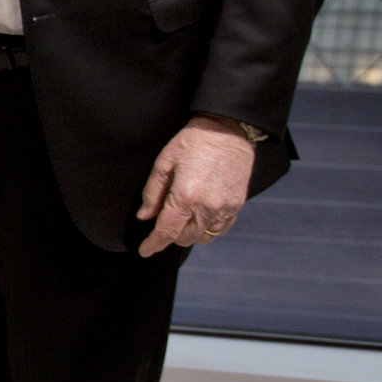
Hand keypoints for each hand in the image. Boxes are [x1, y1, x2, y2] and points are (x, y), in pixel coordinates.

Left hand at [134, 114, 255, 256]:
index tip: (144, 251)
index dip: (153, 245)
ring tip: (181, 220)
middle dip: (169, 235)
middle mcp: (207, 207)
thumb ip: (152, 193)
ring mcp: (225, 208)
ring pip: (203, 237)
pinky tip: (199, 218)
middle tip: (161, 224)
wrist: (228, 130)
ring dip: (189, 234)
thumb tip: (144, 217)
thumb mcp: (163, 163)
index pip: (166, 232)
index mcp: (185, 197)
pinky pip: (220, 229)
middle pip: (184, 238)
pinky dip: (207, 229)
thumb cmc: (191, 143)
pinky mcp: (237, 205)